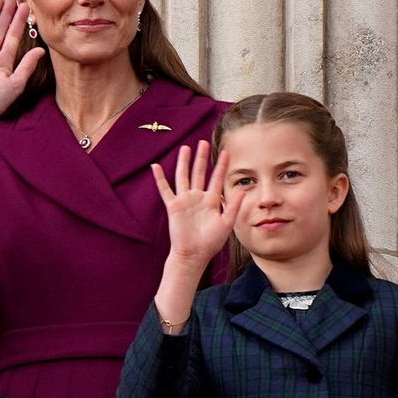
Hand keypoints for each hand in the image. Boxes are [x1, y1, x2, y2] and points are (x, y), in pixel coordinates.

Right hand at [151, 140, 248, 265]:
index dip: (221, 165)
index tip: (225, 152)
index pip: (217, 178)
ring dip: (184, 162)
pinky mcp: (173, 206)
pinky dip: (160, 178)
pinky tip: (156, 167)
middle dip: (202, 158)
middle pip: (199, 172)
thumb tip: (242, 189)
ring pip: (183, 176)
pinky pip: (165, 189)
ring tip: (185, 148)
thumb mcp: (227, 223)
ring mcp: (185, 200)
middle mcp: (198, 197)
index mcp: (212, 201)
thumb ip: (234, 206)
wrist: (193, 254)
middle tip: (203, 142)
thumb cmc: (210, 242)